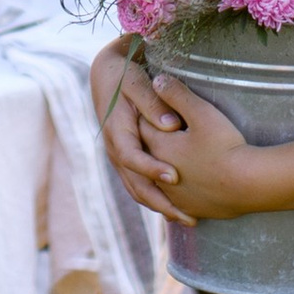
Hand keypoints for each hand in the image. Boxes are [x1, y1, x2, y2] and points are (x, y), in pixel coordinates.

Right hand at [93, 45, 200, 225]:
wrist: (105, 74)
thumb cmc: (123, 73)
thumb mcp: (135, 81)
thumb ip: (153, 102)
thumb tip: (172, 126)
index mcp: (117, 131)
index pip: (132, 157)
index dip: (152, 169)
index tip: (175, 177)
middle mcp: (115, 149)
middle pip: (135, 184)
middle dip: (161, 202)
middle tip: (188, 216)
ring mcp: (120, 157)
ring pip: (137, 189)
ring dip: (160, 206)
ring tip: (187, 219)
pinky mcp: (127, 159)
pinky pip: (139, 185)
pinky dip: (156, 198)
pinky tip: (176, 208)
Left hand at [110, 63, 272, 220]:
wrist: (248, 185)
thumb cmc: (225, 145)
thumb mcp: (202, 113)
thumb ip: (177, 94)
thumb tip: (157, 79)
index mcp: (159, 147)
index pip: (143, 125)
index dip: (148, 113)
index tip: (152, 105)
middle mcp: (158, 173)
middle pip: (147, 152)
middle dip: (150, 140)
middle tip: (157, 128)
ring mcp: (174, 194)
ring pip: (157, 179)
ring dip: (159, 168)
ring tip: (164, 160)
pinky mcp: (189, 208)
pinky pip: (176, 200)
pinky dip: (175, 192)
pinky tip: (181, 188)